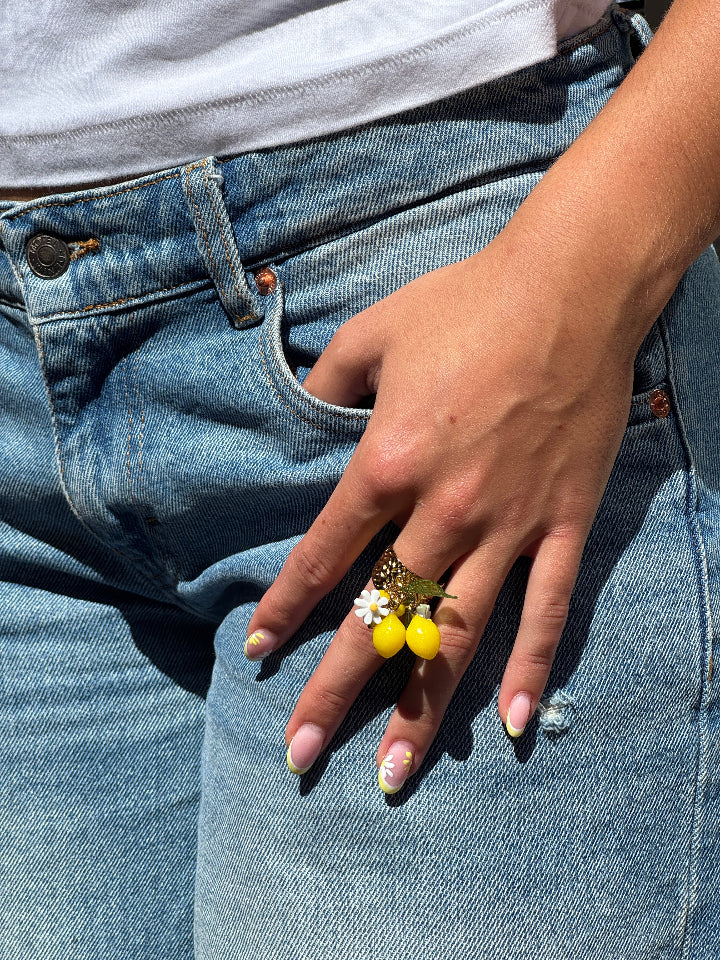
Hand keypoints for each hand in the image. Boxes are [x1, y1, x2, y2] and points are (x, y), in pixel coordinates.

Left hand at [245, 223, 644, 786]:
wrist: (570, 288)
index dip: (285, 609)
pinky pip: (548, 610)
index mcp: (388, 463)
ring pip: (458, 634)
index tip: (257, 653)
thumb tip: (300, 414)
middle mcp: (444, 508)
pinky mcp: (566, 523)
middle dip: (334, 690)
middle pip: (380, 617)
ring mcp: (509, 524)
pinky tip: (511, 721)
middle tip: (300, 754)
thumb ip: (324, 382)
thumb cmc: (465, 304)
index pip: (323, 556)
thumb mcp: (372, 333)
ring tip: (393, 771)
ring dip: (422, 708)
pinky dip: (529, 666)